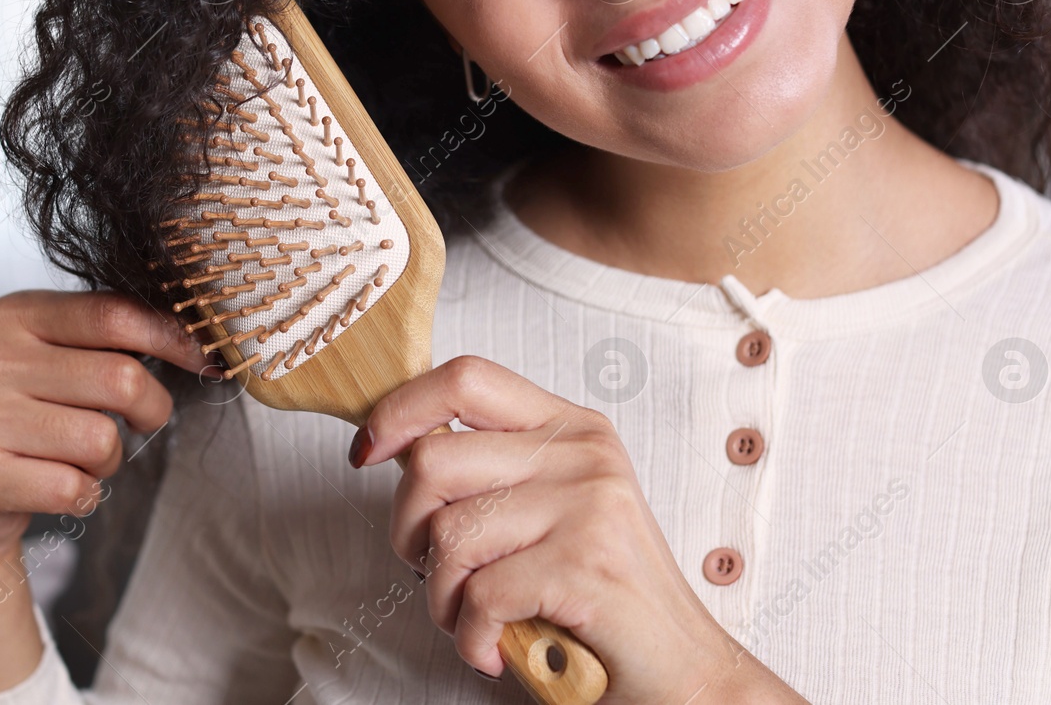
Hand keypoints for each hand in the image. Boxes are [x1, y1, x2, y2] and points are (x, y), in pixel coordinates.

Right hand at [0, 289, 218, 554]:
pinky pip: (70, 487)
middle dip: (151, 408)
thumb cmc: (31, 410)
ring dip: (109, 459)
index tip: (204, 360)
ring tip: (83, 456)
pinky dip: (83, 494)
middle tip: (143, 420)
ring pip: (99, 439)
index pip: (114, 315)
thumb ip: (114, 337)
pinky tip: (57, 485)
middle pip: (119, 379)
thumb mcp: (61, 355)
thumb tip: (201, 338)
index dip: (172, 339)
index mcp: (16, 315)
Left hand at [351, 355, 807, 703]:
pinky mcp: (585, 564)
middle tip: (437, 573)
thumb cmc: (601, 599)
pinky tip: (496, 646)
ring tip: (473, 618)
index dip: (399, 408)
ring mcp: (588, 504)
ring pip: (447, 535)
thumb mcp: (550, 511)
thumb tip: (396, 445)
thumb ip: (491, 472)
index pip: (465, 378)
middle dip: (409, 532)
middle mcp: (583, 453)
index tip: (367, 451)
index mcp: (571, 427)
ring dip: (441, 598)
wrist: (683, 672)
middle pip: (434, 460)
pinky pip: (478, 595)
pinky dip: (471, 637)